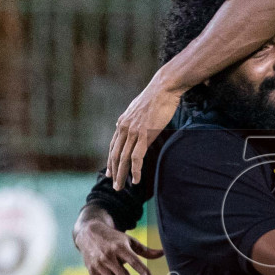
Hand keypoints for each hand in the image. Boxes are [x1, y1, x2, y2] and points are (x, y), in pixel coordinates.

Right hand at [73, 209, 163, 274]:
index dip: (143, 271)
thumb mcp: (128, 241)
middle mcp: (109, 257)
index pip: (134, 261)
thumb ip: (145, 250)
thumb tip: (163, 253)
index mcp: (120, 248)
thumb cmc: (114, 239)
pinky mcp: (92, 272)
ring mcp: (100, 265)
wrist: (88, 232)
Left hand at [108, 71, 182, 189]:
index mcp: (122, 123)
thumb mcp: (139, 109)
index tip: (110, 172)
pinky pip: (136, 157)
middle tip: (114, 185)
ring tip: (121, 187)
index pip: (113, 146)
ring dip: (121, 175)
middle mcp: (124, 128)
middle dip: (114, 172)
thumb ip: (133, 120)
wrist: (164, 88)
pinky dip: (135, 171)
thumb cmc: (156, 97)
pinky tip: (136, 180)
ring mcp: (133, 132)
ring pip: (123, 159)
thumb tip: (128, 125)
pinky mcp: (144, 134)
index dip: (111, 161)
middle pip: (115, 155)